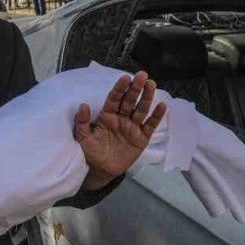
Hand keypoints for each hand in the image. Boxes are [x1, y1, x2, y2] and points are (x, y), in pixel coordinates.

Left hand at [74, 71, 166, 190]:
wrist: (101, 170)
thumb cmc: (90, 151)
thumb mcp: (83, 138)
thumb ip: (82, 122)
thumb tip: (82, 105)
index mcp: (107, 115)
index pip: (115, 98)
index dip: (120, 88)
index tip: (125, 77)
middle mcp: (121, 117)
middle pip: (130, 100)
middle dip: (136, 88)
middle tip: (142, 75)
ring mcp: (132, 127)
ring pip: (141, 109)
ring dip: (147, 97)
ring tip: (152, 84)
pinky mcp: (141, 137)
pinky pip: (150, 125)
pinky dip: (156, 116)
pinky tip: (162, 106)